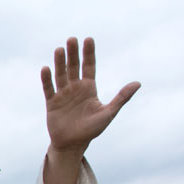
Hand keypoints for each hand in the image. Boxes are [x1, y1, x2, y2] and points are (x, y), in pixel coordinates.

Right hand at [42, 37, 139, 154]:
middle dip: (73, 53)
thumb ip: (121, 97)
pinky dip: (47, 79)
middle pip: (74, 67)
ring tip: (59, 49)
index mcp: (89, 88)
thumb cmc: (92, 129)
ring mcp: (63, 95)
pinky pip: (49, 89)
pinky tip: (46, 69)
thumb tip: (137, 83)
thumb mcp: (109, 113)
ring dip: (60, 62)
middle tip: (72, 39)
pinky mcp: (52, 103)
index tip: (88, 40)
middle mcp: (75, 88)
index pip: (89, 67)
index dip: (89, 53)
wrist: (73, 144)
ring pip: (61, 75)